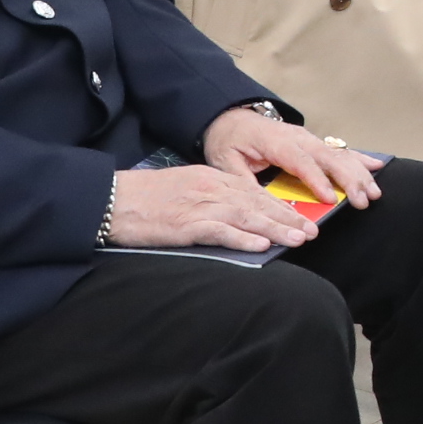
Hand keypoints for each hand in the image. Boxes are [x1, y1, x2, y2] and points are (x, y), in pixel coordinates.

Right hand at [105, 161, 320, 253]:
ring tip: (298, 239)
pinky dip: (242, 238)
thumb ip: (209, 198)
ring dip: (275, 229)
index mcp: (210, 178)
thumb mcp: (183, 189)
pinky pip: (220, 231)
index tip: (299, 217)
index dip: (278, 205)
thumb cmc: (143, 198)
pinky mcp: (185, 224)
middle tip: (311, 231)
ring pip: (246, 217)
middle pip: (257, 203)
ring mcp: (199, 205)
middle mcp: (210, 188)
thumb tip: (234, 216)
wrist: (110, 199)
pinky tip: (261, 246)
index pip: (253, 192)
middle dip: (287, 218)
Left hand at [201, 107, 379, 208]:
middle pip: (328, 157)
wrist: (229, 117)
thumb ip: (244, 182)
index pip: (300, 162)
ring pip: (339, 154)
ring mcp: (307, 138)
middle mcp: (297, 137)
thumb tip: (262, 205)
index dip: (317, 180)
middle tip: (363, 200)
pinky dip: (359, 158)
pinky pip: (339, 150)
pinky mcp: (312, 142)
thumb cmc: (228, 141)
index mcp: (275, 142)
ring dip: (359, 173)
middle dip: (349, 179)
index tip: (330, 199)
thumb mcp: (225, 162)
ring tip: (374, 192)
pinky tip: (376, 166)